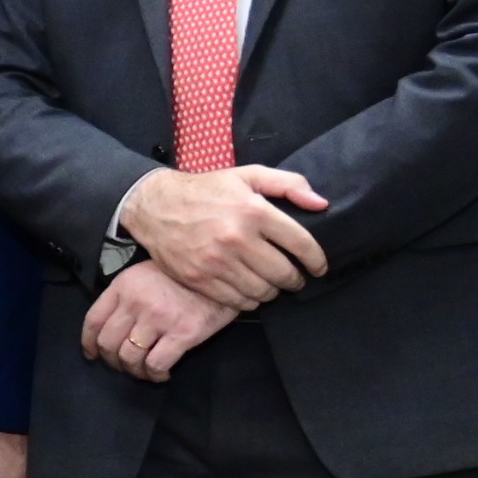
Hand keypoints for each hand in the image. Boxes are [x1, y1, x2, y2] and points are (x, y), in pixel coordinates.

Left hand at [81, 264, 236, 382]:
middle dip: (113, 361)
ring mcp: (158, 318)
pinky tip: (162, 374)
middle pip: (108, 343)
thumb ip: (125, 295)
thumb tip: (112, 326)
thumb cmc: (182, 276)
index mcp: (124, 285)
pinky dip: (155, 375)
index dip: (89, 343)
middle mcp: (136, 302)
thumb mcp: (145, 274)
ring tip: (144, 371)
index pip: (93, 320)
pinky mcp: (182, 333)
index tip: (93, 354)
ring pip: (130, 358)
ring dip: (134, 371)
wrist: (222, 273)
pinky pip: (156, 364)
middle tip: (124, 366)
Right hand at [115, 165, 329, 308]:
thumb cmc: (206, 190)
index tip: (318, 267)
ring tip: (271, 284)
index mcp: (254, 211)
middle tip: (294, 278)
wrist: (156, 206)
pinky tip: (249, 290)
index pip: (301, 244)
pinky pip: (237, 301)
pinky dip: (249, 300)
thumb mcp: (248, 175)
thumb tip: (321, 204)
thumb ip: (289, 184)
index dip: (316, 260)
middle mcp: (237, 238)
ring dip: (272, 291)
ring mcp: (217, 262)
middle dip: (295, 280)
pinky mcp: (200, 279)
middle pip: (283, 274)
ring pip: (262, 292)